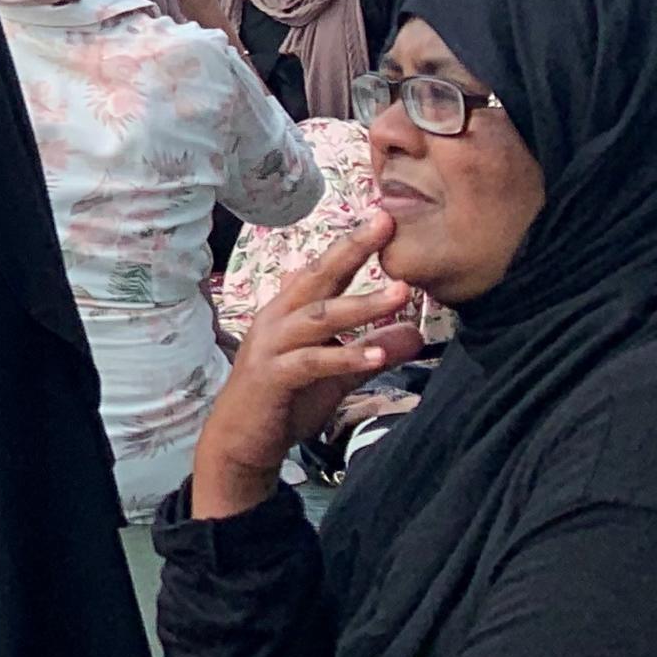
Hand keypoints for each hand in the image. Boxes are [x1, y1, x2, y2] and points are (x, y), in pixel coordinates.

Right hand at [190, 216, 423, 517]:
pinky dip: (346, 356)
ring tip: (400, 294)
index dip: (354, 244)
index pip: (326, 270)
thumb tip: (416, 334)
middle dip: (352, 250)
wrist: (241, 439)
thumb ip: (372, 351)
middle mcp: (278, 317)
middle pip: (318, 277)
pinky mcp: (274, 375)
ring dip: (361, 305)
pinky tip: (376, 356)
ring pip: (320, 317)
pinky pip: (313, 361)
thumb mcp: (337, 372)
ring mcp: (272, 344)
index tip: (385, 217)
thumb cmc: (286, 398)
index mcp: (291, 310)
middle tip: (386, 225)